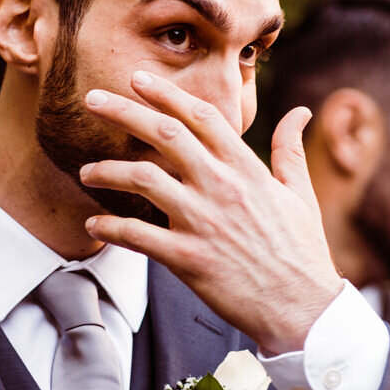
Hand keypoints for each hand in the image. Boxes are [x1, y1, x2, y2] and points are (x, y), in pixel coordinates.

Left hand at [80, 70, 343, 354]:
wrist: (303, 308)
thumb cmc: (302, 252)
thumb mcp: (301, 195)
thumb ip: (290, 149)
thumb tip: (300, 112)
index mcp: (247, 169)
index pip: (201, 117)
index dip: (166, 94)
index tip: (137, 80)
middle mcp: (222, 188)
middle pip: (164, 135)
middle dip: (124, 112)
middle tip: (93, 100)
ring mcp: (203, 222)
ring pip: (144, 179)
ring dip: (108, 171)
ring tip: (86, 172)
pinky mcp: (189, 258)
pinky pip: (138, 236)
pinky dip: (111, 228)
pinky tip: (94, 224)